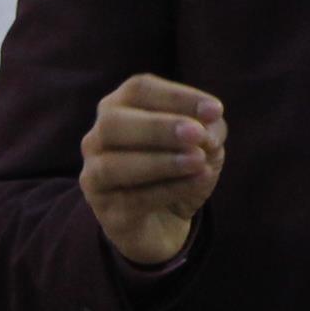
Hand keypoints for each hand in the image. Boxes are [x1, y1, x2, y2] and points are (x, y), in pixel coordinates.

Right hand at [78, 74, 226, 268]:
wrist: (166, 220)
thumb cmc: (181, 168)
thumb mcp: (204, 142)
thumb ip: (209, 129)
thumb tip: (207, 130)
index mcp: (120, 108)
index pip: (138, 90)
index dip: (176, 97)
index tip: (215, 110)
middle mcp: (98, 137)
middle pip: (114, 122)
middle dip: (158, 127)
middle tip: (197, 134)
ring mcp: (94, 175)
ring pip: (113, 165)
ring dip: (161, 161)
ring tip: (198, 160)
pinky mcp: (104, 212)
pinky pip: (131, 199)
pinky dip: (169, 189)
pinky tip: (198, 182)